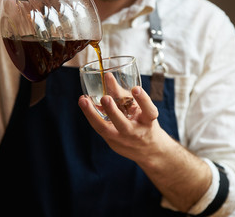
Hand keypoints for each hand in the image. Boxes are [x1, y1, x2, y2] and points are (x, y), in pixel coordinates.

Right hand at [79, 86, 211, 211]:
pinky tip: (136, 90)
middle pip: (109, 128)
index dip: (89, 113)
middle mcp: (123, 135)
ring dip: (118, 108)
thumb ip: (110, 109)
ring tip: (110, 95)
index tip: (82, 99)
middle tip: (102, 99)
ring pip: (126, 122)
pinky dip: (143, 100)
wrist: (153, 149)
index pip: (98, 126)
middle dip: (104, 113)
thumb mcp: (118, 128)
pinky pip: (148, 111)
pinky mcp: (150, 122)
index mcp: (112, 135)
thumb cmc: (131, 134)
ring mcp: (137, 130)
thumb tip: (103, 84)